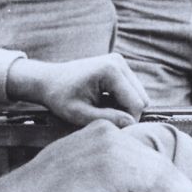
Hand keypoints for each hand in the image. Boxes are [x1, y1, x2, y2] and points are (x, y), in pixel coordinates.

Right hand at [0, 120, 191, 191]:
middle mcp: (107, 133)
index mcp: (99, 132)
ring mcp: (110, 147)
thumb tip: (123, 191)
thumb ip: (100, 174)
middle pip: (155, 159)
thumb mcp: (75, 173)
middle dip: (178, 183)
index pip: (142, 152)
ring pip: (159, 170)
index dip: (165, 173)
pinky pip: (155, 180)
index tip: (180, 191)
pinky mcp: (112, 165)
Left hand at [8, 53, 148, 127]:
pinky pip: (132, 90)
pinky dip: (122, 101)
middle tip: (104, 121)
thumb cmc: (60, 97)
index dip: (127, 122)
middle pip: (141, 99)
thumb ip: (105, 119)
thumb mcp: (79, 113)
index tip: (109, 129)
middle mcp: (119, 62)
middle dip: (127, 114)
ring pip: (139, 95)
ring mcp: (120, 62)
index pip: (136, 104)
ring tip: (102, 112)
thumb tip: (130, 123)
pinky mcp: (119, 66)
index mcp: (111, 71)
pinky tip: (104, 103)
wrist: (49, 80)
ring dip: (124, 108)